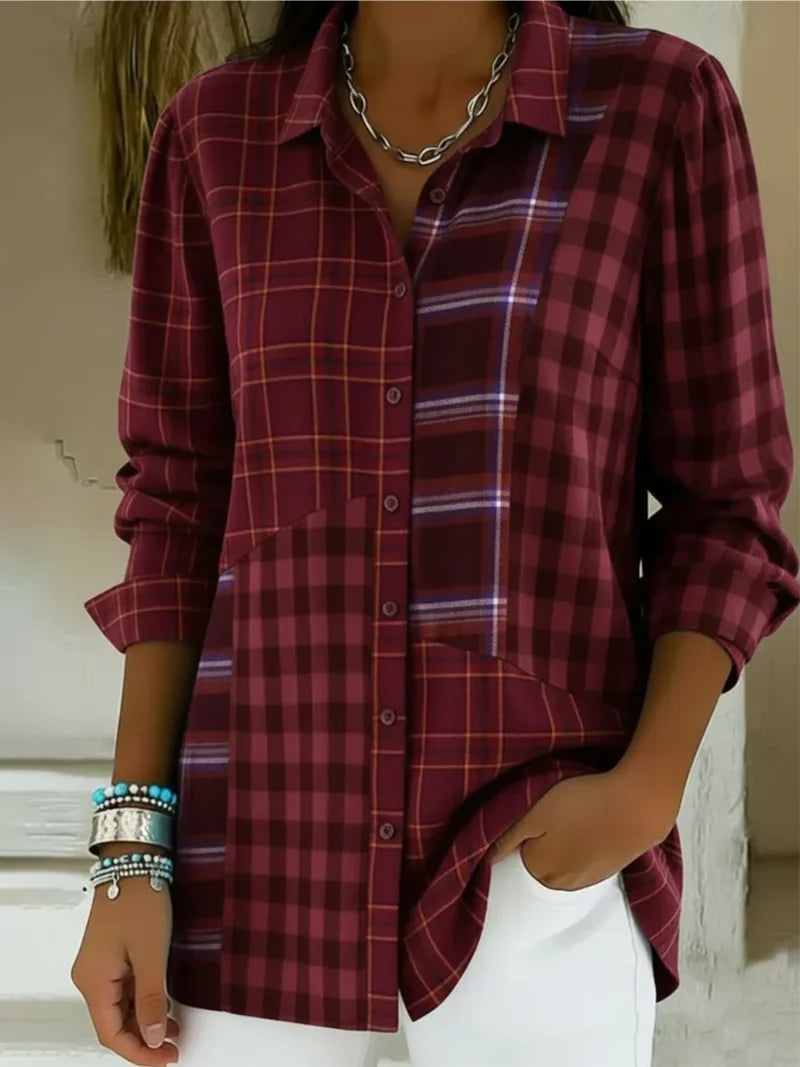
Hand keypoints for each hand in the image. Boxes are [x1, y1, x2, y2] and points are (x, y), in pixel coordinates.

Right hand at [71, 874, 178, 1064]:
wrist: (134, 862)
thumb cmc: (139, 900)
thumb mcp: (152, 953)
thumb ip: (153, 998)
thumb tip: (155, 1037)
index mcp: (94, 982)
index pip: (111, 1034)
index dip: (139, 1052)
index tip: (166, 1058)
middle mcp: (91, 978)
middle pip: (113, 1024)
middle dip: (144, 1040)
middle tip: (173, 1049)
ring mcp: (100, 967)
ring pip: (120, 1008)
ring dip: (145, 1022)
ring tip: (174, 1031)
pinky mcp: (112, 956)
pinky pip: (125, 990)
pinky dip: (144, 1002)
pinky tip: (165, 1006)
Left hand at [488, 767, 678, 890]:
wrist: (637, 807)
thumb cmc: (582, 804)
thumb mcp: (536, 814)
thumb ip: (508, 838)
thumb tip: (485, 859)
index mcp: (539, 868)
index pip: (517, 857)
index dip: (521, 834)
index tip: (530, 815)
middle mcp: (561, 883)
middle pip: (540, 864)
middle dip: (541, 844)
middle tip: (552, 815)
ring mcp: (587, 880)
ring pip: (563, 865)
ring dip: (563, 848)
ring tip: (573, 819)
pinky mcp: (608, 871)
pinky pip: (585, 864)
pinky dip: (583, 850)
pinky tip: (590, 829)